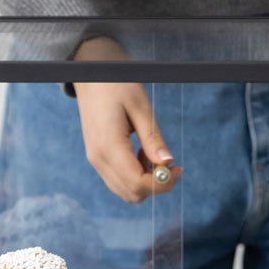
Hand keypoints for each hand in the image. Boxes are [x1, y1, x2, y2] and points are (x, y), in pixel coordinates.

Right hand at [72, 37, 181, 202]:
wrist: (91, 75)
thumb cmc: (117, 85)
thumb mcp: (141, 107)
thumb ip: (153, 139)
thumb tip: (167, 163)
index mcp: (109, 146)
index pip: (138, 183)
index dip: (162, 183)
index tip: (178, 167)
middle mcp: (98, 159)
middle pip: (132, 194)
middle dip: (156, 185)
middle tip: (170, 163)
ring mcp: (96, 160)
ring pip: (125, 191)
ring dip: (145, 181)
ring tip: (153, 154)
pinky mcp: (97, 158)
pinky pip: (118, 180)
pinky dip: (135, 176)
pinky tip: (142, 154)